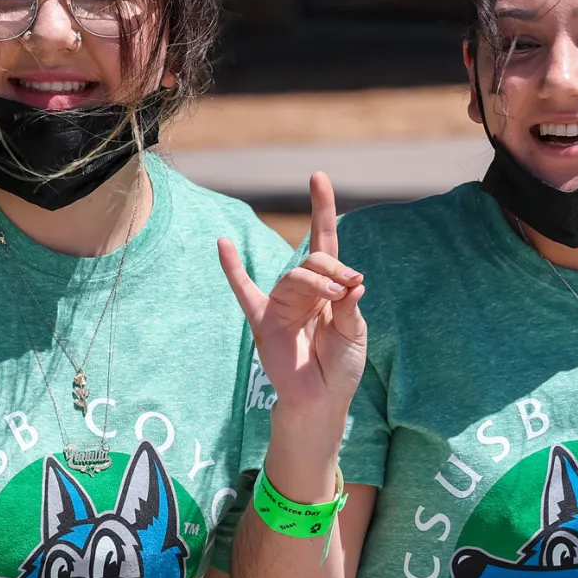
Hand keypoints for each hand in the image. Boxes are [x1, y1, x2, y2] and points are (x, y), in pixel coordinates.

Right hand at [219, 172, 366, 439]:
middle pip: (314, 260)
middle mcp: (302, 290)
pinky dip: (232, 269)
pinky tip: (223, 246)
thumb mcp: (354, 334)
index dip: (322, 209)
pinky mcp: (263, 321)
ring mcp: (280, 303)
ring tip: (334, 298)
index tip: (318, 177)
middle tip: (349, 290)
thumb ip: (350, 308)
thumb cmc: (340, 366)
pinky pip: (243, 292)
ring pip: (294, 276)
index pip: (325, 242)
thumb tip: (352, 282)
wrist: (322, 400)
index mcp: (327, 288)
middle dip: (335, 270)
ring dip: (317, 282)